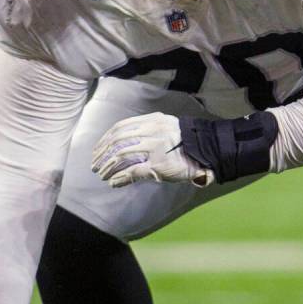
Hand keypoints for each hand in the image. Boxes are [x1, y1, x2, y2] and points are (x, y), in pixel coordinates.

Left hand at [92, 112, 214, 187]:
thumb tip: (128, 143)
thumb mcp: (167, 128)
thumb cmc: (187, 142)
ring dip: (108, 166)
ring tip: (102, 175)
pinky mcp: (158, 165)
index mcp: (152, 121)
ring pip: (121, 156)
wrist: (208, 151)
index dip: (106, 139)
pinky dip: (120, 177)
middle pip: (117, 141)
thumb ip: (148, 132)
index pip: (120, 127)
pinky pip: (132, 171)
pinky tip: (113, 182)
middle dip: (102, 154)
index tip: (98, 149)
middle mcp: (151, 131)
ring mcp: (154, 148)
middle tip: (94, 165)